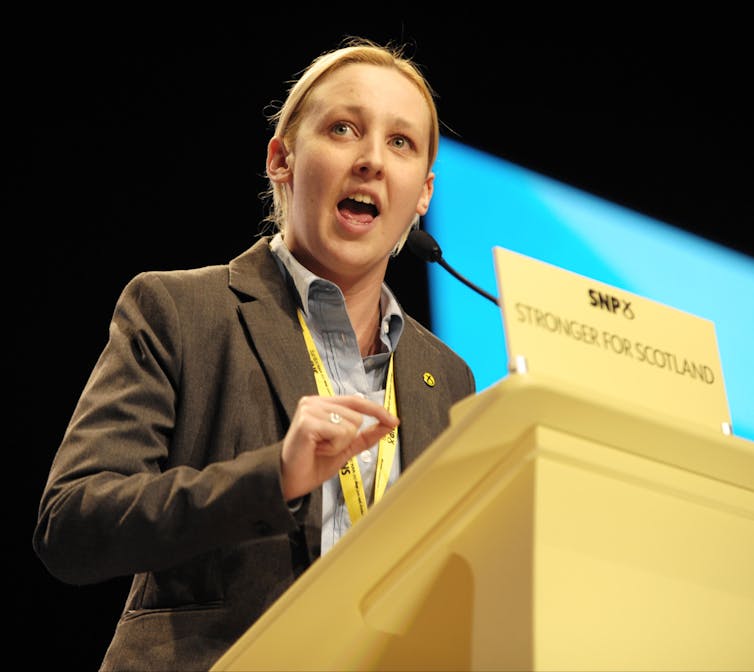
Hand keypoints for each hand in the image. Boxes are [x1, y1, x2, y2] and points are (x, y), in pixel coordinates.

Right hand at [281, 394, 398, 500]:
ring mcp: (309, 409)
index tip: (394, 420)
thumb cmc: (313, 463)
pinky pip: (340, 433)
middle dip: (347, 438)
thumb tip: (389, 425)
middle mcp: (314, 402)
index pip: (357, 401)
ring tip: (321, 448)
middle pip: (357, 416)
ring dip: (339, 444)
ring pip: (350, 425)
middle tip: (326, 446)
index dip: (377, 411)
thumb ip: (366, 435)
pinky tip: (317, 449)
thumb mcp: (345, 448)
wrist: (291, 481)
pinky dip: (333, 447)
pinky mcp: (307, 421)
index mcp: (322, 404)